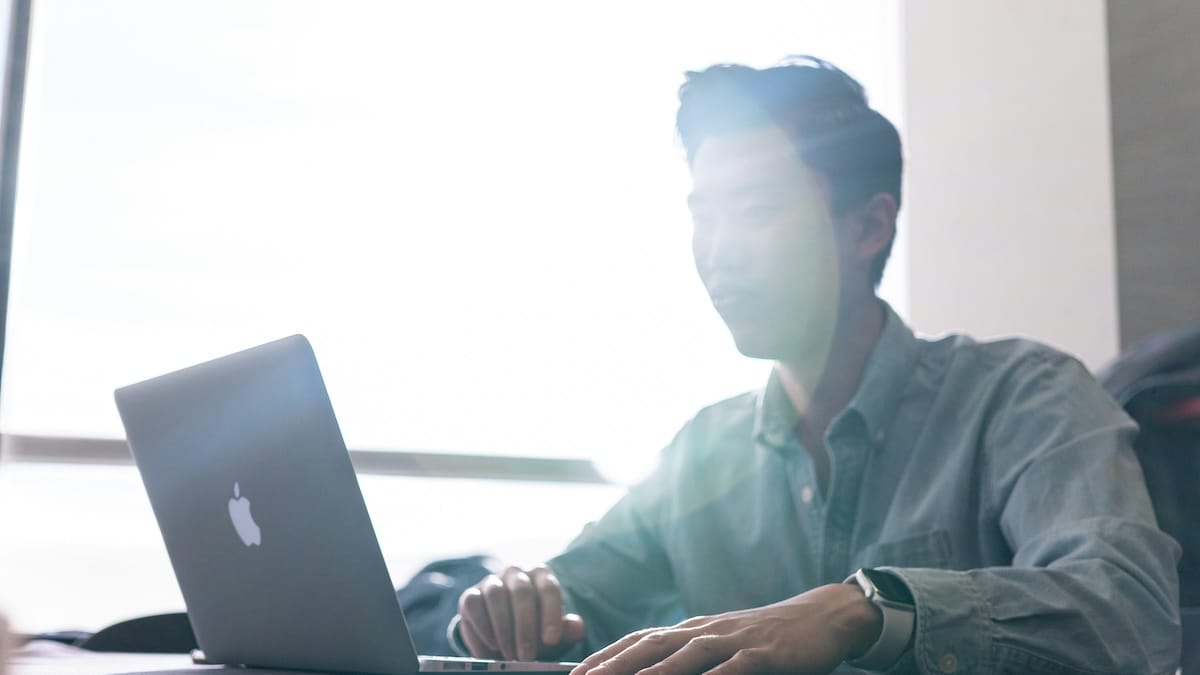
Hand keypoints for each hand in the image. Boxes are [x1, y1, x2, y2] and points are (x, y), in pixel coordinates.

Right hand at [458, 564, 586, 660]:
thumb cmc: (537, 628)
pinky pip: (473, 605)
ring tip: (509, 654)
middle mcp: (516, 573)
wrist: (507, 631)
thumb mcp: (554, 630)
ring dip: (503, 628)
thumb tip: (577, 626)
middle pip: (522, 591)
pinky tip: (491, 647)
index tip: (552, 639)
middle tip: (527, 655)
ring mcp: (492, 581)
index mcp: (541, 575)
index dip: (551, 614)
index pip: (549, 588)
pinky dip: (481, 628)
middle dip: (525, 626)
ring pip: (496, 595)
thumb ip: (567, 629)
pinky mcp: (470, 595)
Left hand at [569, 584, 881, 674]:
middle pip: (652, 645)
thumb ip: (692, 656)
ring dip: (652, 671)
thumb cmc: (768, 637)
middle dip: (614, 664)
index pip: (640, 639)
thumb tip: (653, 671)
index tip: (576, 672)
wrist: (822, 616)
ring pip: (686, 655)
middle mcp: (706, 630)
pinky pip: (734, 669)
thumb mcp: (725, 643)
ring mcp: (734, 640)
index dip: (607, 655)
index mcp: (694, 629)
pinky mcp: (762, 653)